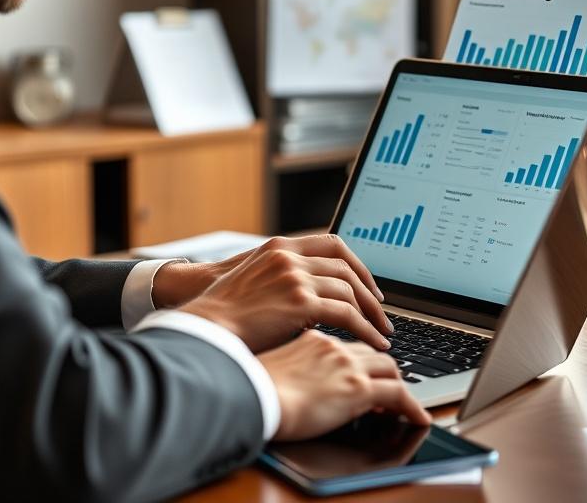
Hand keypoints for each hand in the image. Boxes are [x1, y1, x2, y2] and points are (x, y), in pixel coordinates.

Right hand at [178, 234, 393, 352]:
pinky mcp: (300, 302)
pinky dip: (365, 329)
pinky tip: (372, 341)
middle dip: (369, 292)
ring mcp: (295, 277)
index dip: (356, 264)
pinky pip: (347, 314)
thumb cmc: (225, 313)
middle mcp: (290, 257)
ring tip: (380, 332)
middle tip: (381, 312)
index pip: (333, 244)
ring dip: (370, 314)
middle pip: (346, 268)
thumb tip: (315, 298)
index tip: (367, 284)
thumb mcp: (254, 279)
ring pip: (350, 291)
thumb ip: (285, 278)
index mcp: (280, 247)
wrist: (205, 327)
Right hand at [259, 330, 430, 440]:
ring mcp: (346, 363)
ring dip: (399, 382)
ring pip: (389, 366)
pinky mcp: (356, 386)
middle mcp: (333, 345)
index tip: (366, 364)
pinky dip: (411, 405)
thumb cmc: (248, 385)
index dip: (361, 354)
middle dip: (385, 365)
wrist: (249, 395)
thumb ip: (289, 361)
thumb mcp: (270, 362)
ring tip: (405, 400)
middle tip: (392, 381)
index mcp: (312, 337)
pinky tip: (416, 415)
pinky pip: (397, 393)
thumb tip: (293, 376)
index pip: (349, 340)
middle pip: (372, 350)